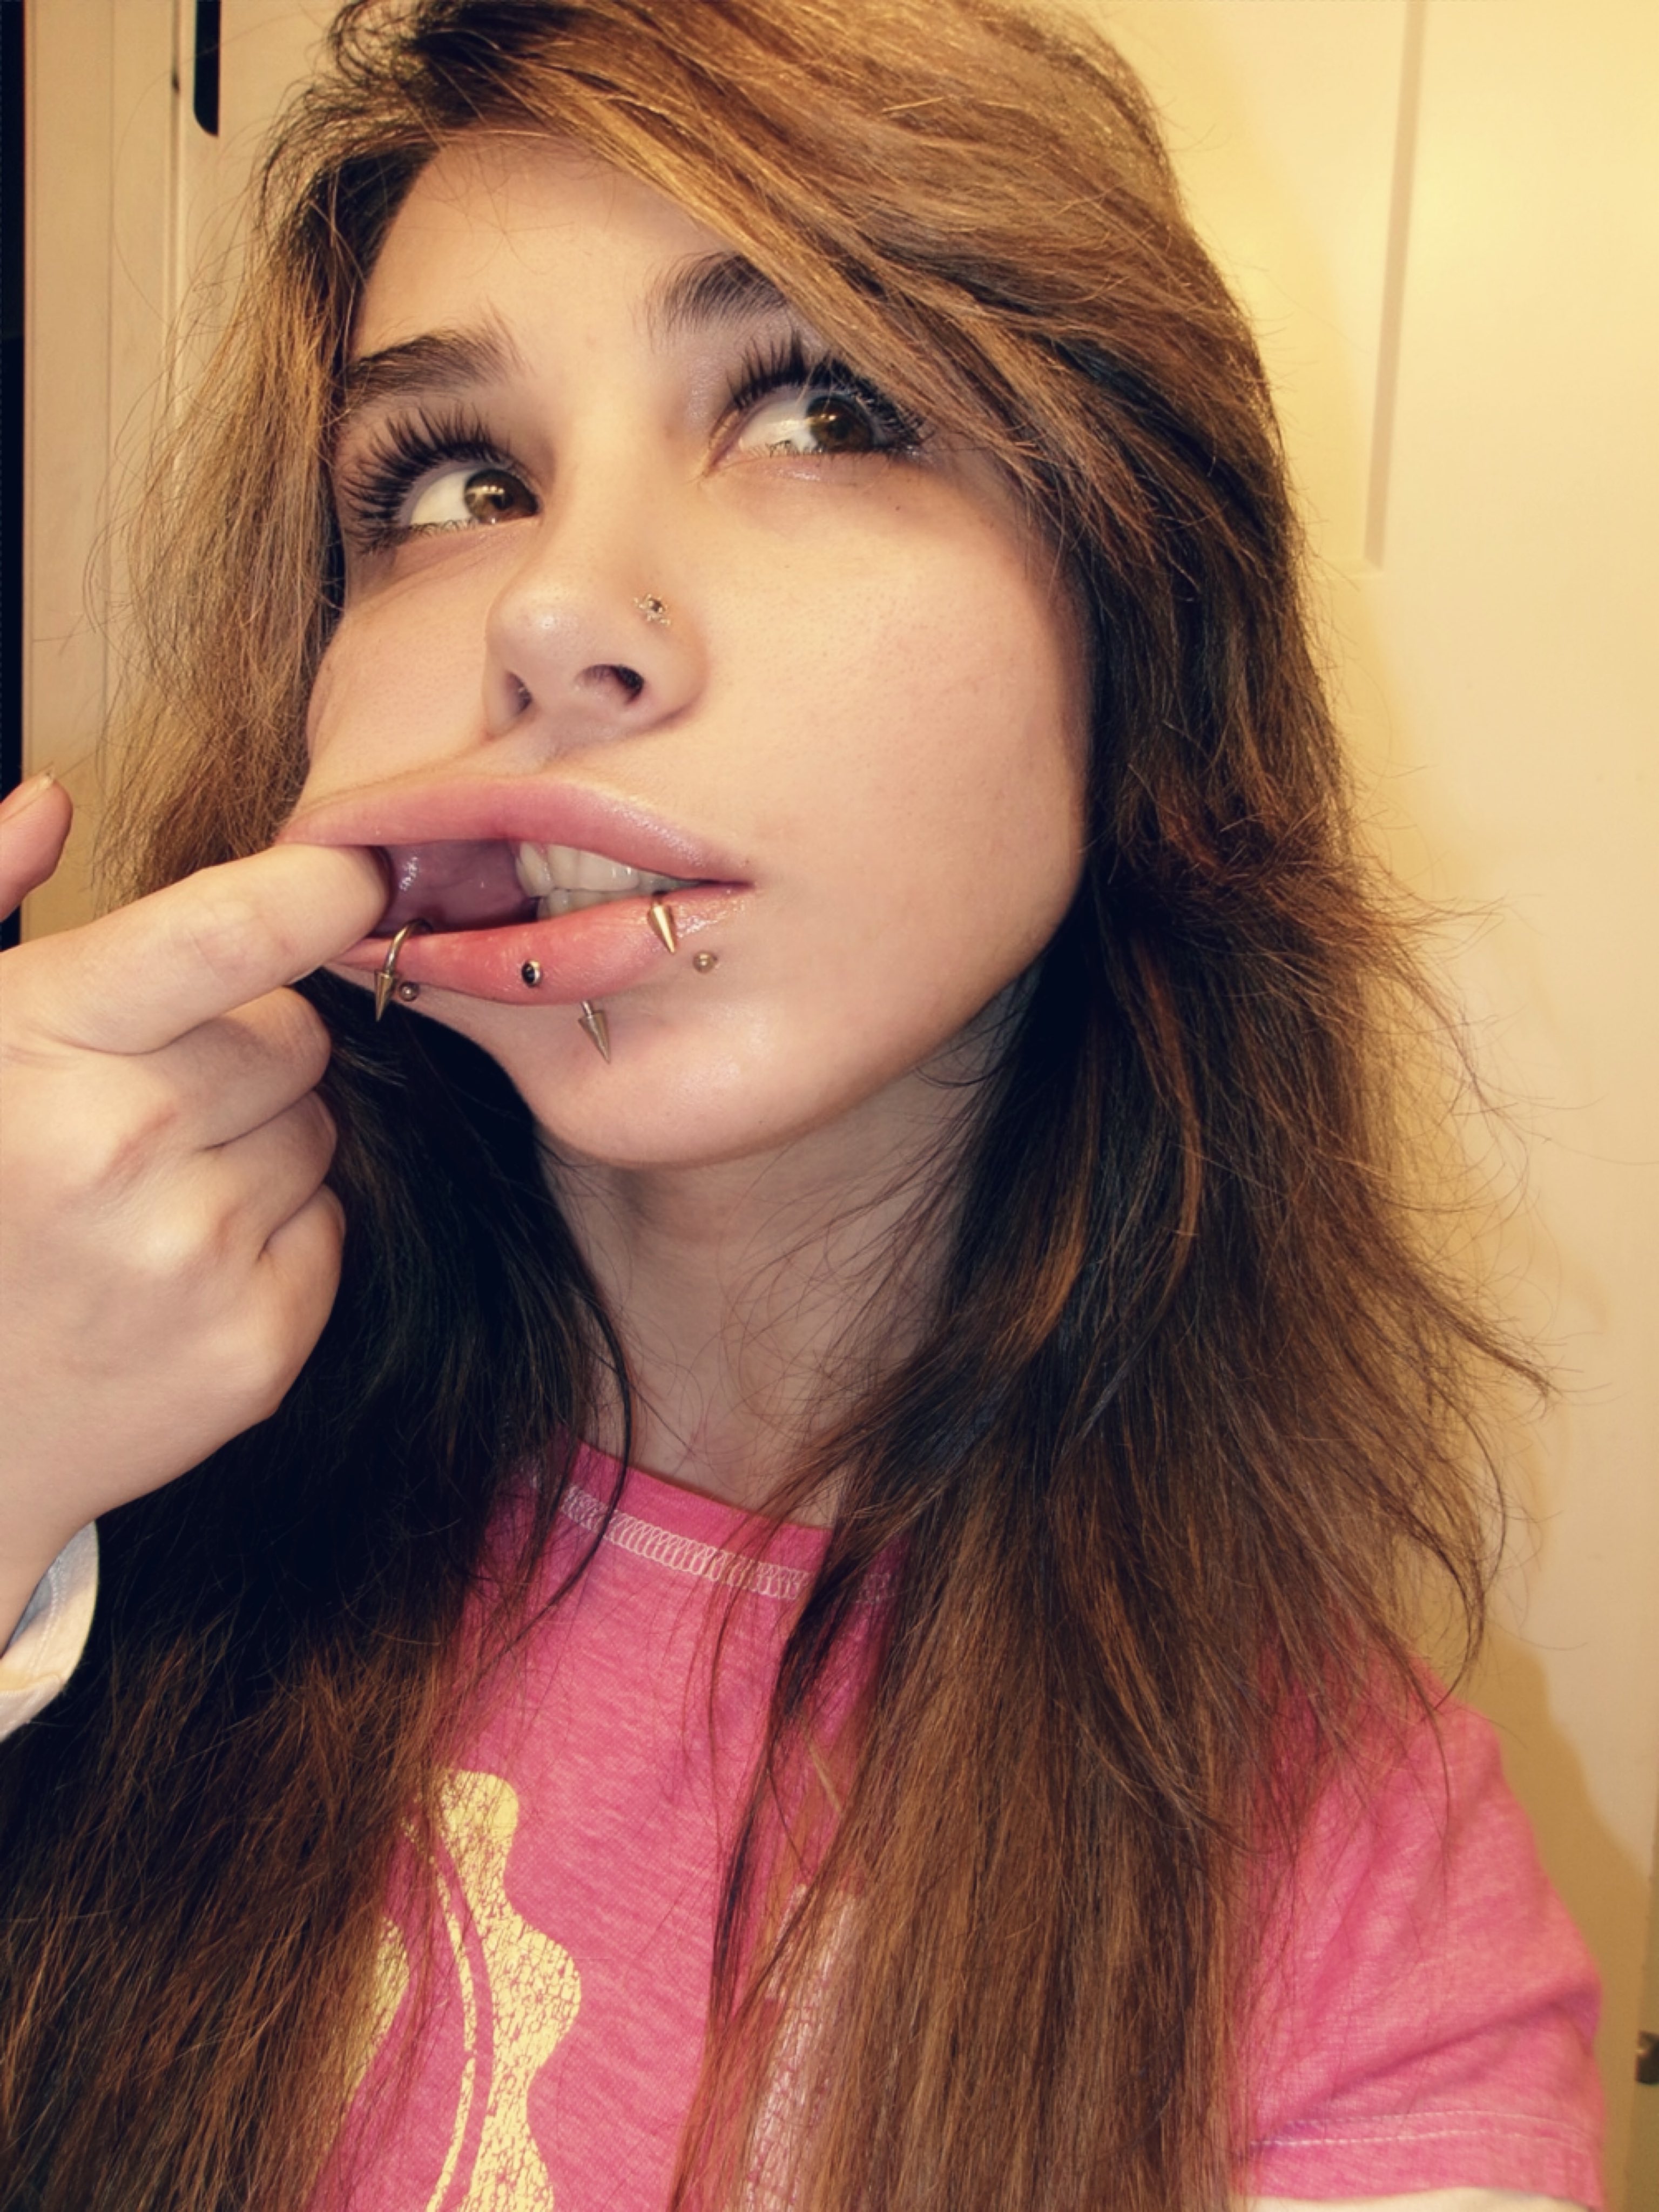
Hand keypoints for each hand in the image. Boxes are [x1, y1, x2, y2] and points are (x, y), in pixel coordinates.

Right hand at [0, 775, 385, 1636]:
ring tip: (146, 1196)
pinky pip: (330, 1229)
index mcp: (44, 1046)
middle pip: (297, 1034)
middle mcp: (124, 1147)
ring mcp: (197, 1258)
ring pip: (319, 1132)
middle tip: (145, 1106)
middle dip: (243, 1051)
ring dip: (259, 1146)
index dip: (321, 888)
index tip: (358, 875)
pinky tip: (177, 1267)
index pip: (235, 927)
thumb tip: (55, 798)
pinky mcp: (258, 1350)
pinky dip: (275, 1239)